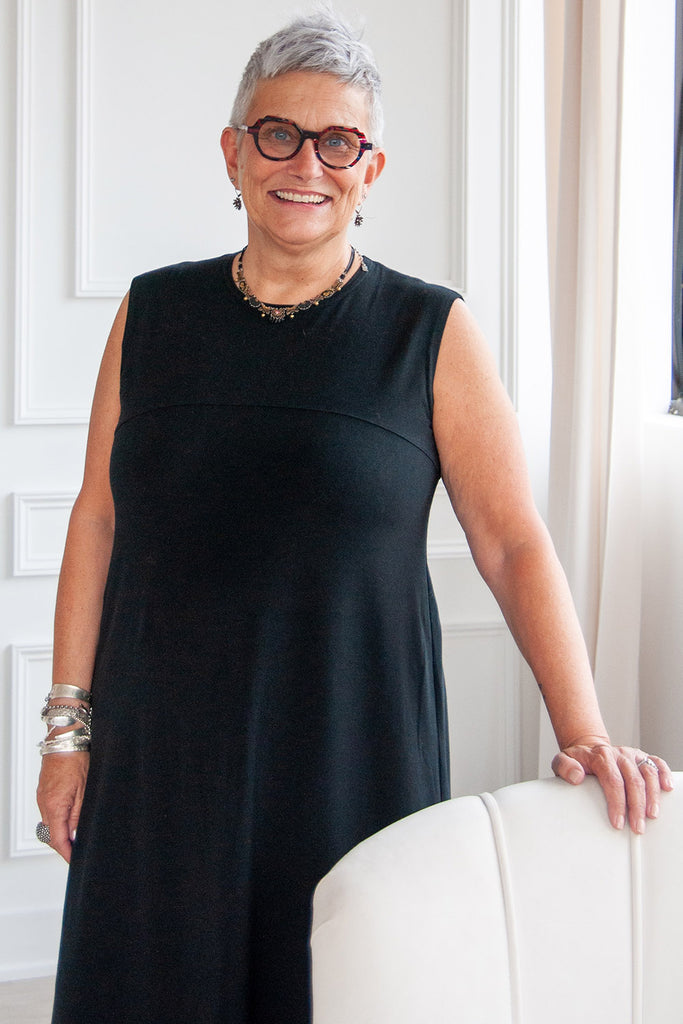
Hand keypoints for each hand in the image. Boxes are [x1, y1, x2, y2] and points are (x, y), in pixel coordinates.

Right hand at [36, 752, 88, 861]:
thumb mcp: (84, 791)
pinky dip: (57, 820)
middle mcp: (44, 804)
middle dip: (63, 845)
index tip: (74, 861)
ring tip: (75, 836)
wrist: (65, 741)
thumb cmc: (76, 761)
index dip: (66, 853)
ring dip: (60, 832)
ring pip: (49, 824)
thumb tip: (75, 835)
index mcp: (55, 806)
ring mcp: (42, 798)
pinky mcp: (43, 792)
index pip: (57, 840)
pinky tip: (68, 819)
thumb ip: (78, 815)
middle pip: (51, 834)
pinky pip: (48, 813)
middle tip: (77, 851)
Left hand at [552, 738, 673, 832]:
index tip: (618, 822)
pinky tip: (667, 788)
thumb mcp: (561, 761)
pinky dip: (664, 774)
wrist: (587, 750)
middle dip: (636, 807)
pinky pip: (657, 762)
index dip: (617, 803)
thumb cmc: (577, 761)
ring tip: (652, 816)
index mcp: (601, 756)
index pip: (613, 780)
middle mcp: (619, 754)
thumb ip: (564, 767)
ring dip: (652, 796)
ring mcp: (632, 755)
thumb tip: (576, 776)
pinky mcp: (641, 757)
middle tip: (637, 827)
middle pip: (633, 780)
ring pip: (648, 773)